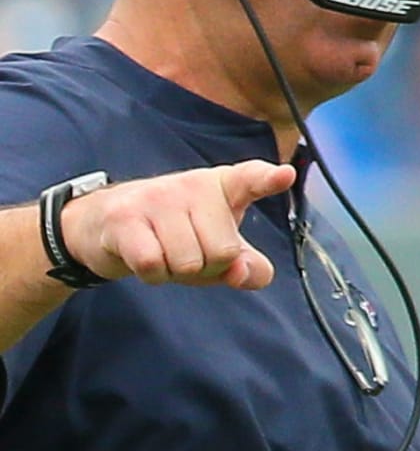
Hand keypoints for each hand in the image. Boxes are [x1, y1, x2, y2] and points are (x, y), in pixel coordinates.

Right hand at [58, 160, 296, 289]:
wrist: (102, 224)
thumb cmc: (174, 236)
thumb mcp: (217, 250)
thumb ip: (246, 266)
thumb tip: (244, 273)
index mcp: (223, 187)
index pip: (251, 179)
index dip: (269, 179)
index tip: (285, 175)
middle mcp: (193, 185)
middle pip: (224, 252)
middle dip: (207, 267)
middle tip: (186, 251)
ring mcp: (158, 197)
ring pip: (189, 263)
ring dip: (176, 272)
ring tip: (163, 251)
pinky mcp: (126, 217)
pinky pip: (154, 265)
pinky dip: (152, 275)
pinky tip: (143, 256)